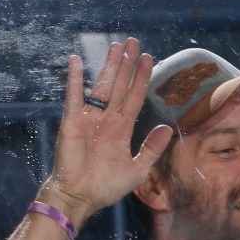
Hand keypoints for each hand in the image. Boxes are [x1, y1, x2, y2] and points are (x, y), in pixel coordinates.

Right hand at [38, 38, 172, 227]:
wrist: (81, 197)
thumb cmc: (107, 186)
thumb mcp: (138, 169)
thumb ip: (152, 149)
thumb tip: (167, 128)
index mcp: (122, 129)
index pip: (135, 97)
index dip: (142, 79)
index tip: (149, 59)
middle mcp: (107, 119)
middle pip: (120, 86)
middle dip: (128, 64)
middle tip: (134, 42)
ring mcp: (89, 118)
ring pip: (102, 86)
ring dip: (109, 66)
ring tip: (116, 46)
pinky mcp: (72, 122)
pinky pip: (74, 97)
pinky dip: (75, 79)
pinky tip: (77, 61)